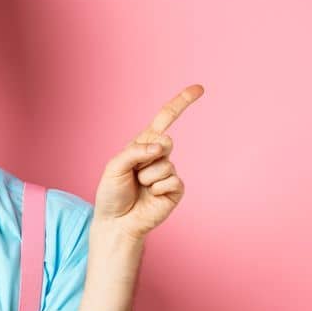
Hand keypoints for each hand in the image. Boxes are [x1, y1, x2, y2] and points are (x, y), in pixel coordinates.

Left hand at [93, 84, 203, 240]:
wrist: (116, 222)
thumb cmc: (112, 193)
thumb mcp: (114, 167)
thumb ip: (134, 152)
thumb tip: (161, 145)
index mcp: (142, 145)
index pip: (165, 119)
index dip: (181, 103)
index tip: (199, 88)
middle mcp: (158, 156)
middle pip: (166, 141)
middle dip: (148, 155)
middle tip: (135, 173)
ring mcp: (169, 172)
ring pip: (165, 165)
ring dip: (147, 178)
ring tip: (139, 188)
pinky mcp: (176, 189)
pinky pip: (172, 181)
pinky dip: (158, 189)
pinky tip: (151, 196)